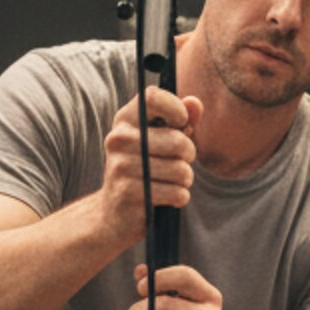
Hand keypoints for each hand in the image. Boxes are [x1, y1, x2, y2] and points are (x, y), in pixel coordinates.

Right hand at [101, 86, 203, 250]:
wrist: (113, 213)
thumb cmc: (143, 170)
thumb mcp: (159, 141)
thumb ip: (180, 121)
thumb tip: (195, 103)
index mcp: (125, 120)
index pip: (152, 96)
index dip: (176, 108)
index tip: (182, 123)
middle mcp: (119, 139)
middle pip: (178, 140)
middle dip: (189, 155)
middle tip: (181, 163)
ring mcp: (122, 167)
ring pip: (181, 170)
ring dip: (185, 180)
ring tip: (173, 183)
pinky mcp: (130, 194)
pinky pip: (177, 193)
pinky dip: (180, 197)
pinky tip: (167, 198)